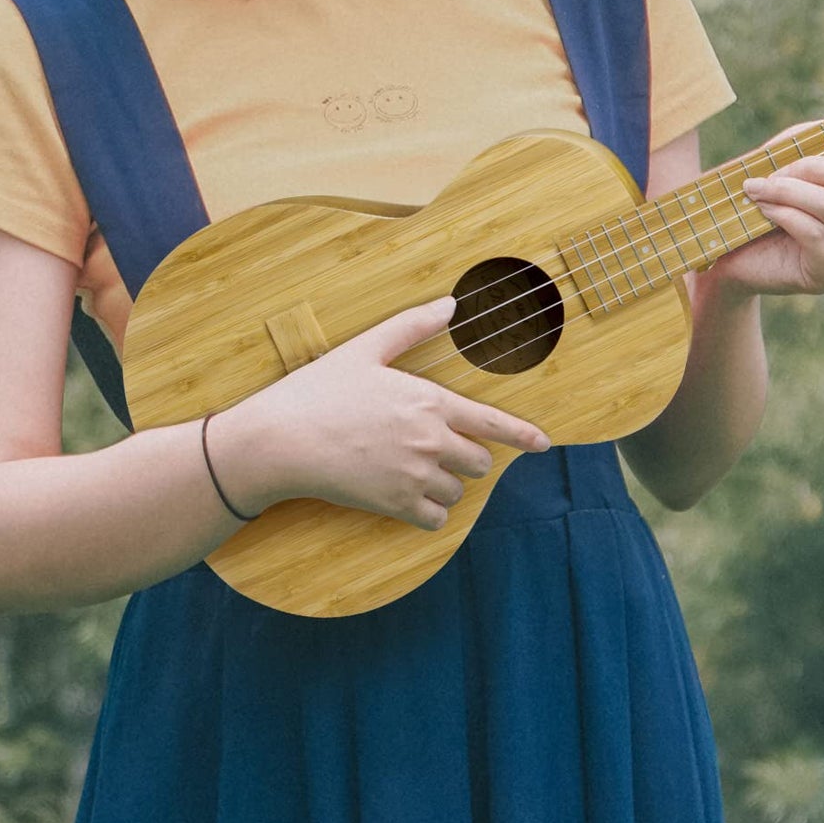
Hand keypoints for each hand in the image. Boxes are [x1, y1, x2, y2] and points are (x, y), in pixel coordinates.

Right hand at [205, 296, 550, 530]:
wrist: (280, 441)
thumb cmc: (318, 391)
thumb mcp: (365, 348)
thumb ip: (413, 326)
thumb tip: (451, 303)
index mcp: (429, 400)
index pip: (493, 423)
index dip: (523, 435)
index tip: (543, 444)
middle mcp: (430, 440)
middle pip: (479, 461)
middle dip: (466, 456)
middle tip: (434, 449)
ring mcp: (415, 476)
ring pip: (458, 491)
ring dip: (445, 484)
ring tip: (411, 470)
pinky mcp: (395, 505)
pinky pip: (435, 519)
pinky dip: (427, 512)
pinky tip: (405, 496)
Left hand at [710, 115, 823, 296]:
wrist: (735, 258)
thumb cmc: (761, 205)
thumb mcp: (783, 162)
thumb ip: (808, 140)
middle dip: (812, 165)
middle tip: (774, 172)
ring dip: (786, 190)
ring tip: (755, 189)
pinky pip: (814, 232)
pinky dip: (783, 213)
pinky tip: (762, 209)